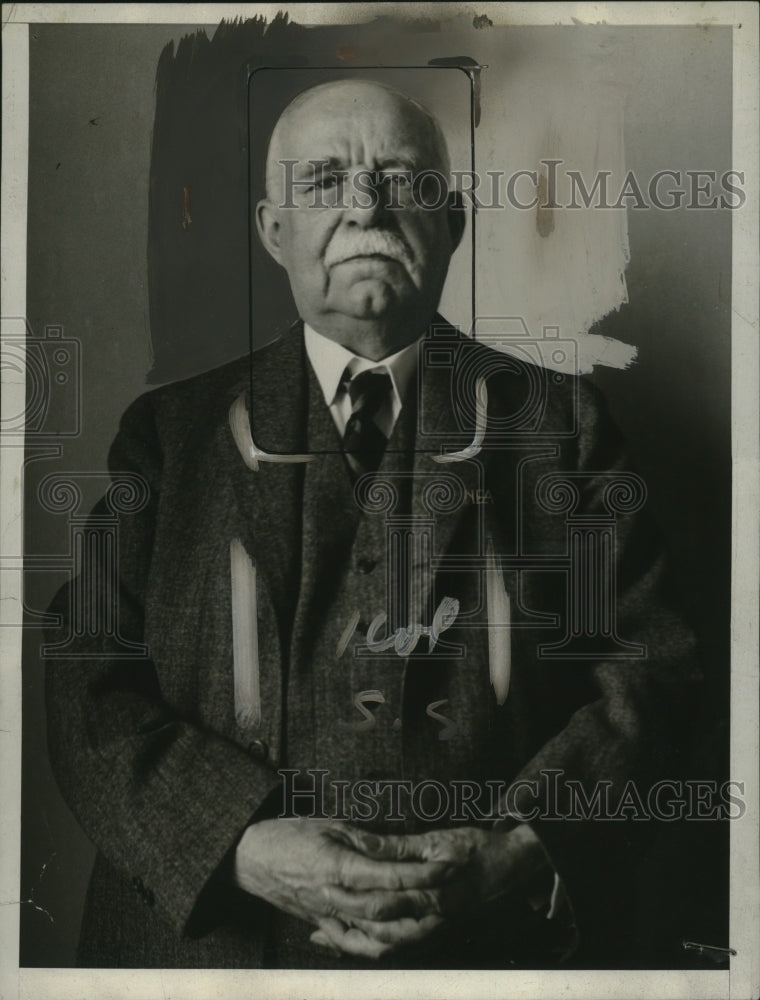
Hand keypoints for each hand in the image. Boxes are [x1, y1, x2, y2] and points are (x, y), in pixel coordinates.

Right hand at [233, 818, 454, 954]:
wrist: (251, 859)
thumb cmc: (290, 835)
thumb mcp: (330, 825)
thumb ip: (367, 840)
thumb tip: (401, 846)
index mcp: (337, 867)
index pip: (389, 876)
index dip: (422, 874)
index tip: (448, 866)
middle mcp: (334, 898)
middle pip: (387, 911)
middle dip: (424, 903)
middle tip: (453, 893)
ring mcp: (329, 917)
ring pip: (375, 937)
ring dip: (409, 932)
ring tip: (436, 919)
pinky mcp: (324, 927)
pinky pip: (355, 947)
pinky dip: (380, 949)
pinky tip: (400, 940)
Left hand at [311, 824, 549, 957]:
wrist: (516, 869)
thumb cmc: (480, 850)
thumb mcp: (440, 841)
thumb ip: (400, 847)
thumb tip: (366, 844)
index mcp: (432, 899)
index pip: (381, 907)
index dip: (349, 899)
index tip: (323, 888)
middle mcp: (433, 924)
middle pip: (378, 938)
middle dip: (344, 928)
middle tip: (316, 913)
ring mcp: (435, 935)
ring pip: (387, 950)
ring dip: (356, 942)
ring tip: (326, 930)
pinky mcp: (436, 936)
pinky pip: (399, 950)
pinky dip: (373, 946)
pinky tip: (353, 935)